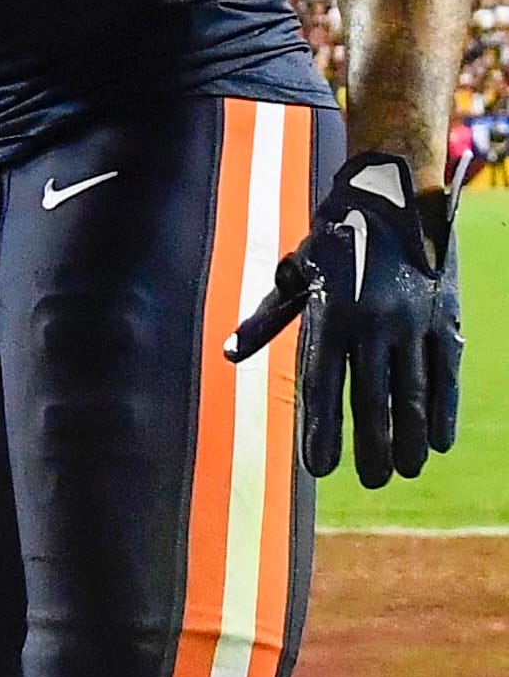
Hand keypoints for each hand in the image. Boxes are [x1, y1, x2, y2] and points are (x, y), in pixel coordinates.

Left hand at [227, 151, 464, 486]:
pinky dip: (444, 412)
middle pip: (373, 402)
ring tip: (405, 470)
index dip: (323, 431)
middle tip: (373, 480)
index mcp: (331, 314)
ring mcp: (413, 323)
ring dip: (411, 440)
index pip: (323, 387)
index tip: (319, 468)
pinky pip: (446, 376)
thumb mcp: (298, 272)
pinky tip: (439, 441)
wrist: (393, 196)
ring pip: (413, 396)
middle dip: (373, 447)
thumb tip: (231, 353)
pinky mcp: (445, 320)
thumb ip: (268, 316)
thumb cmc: (335, 239)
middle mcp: (373, 324)